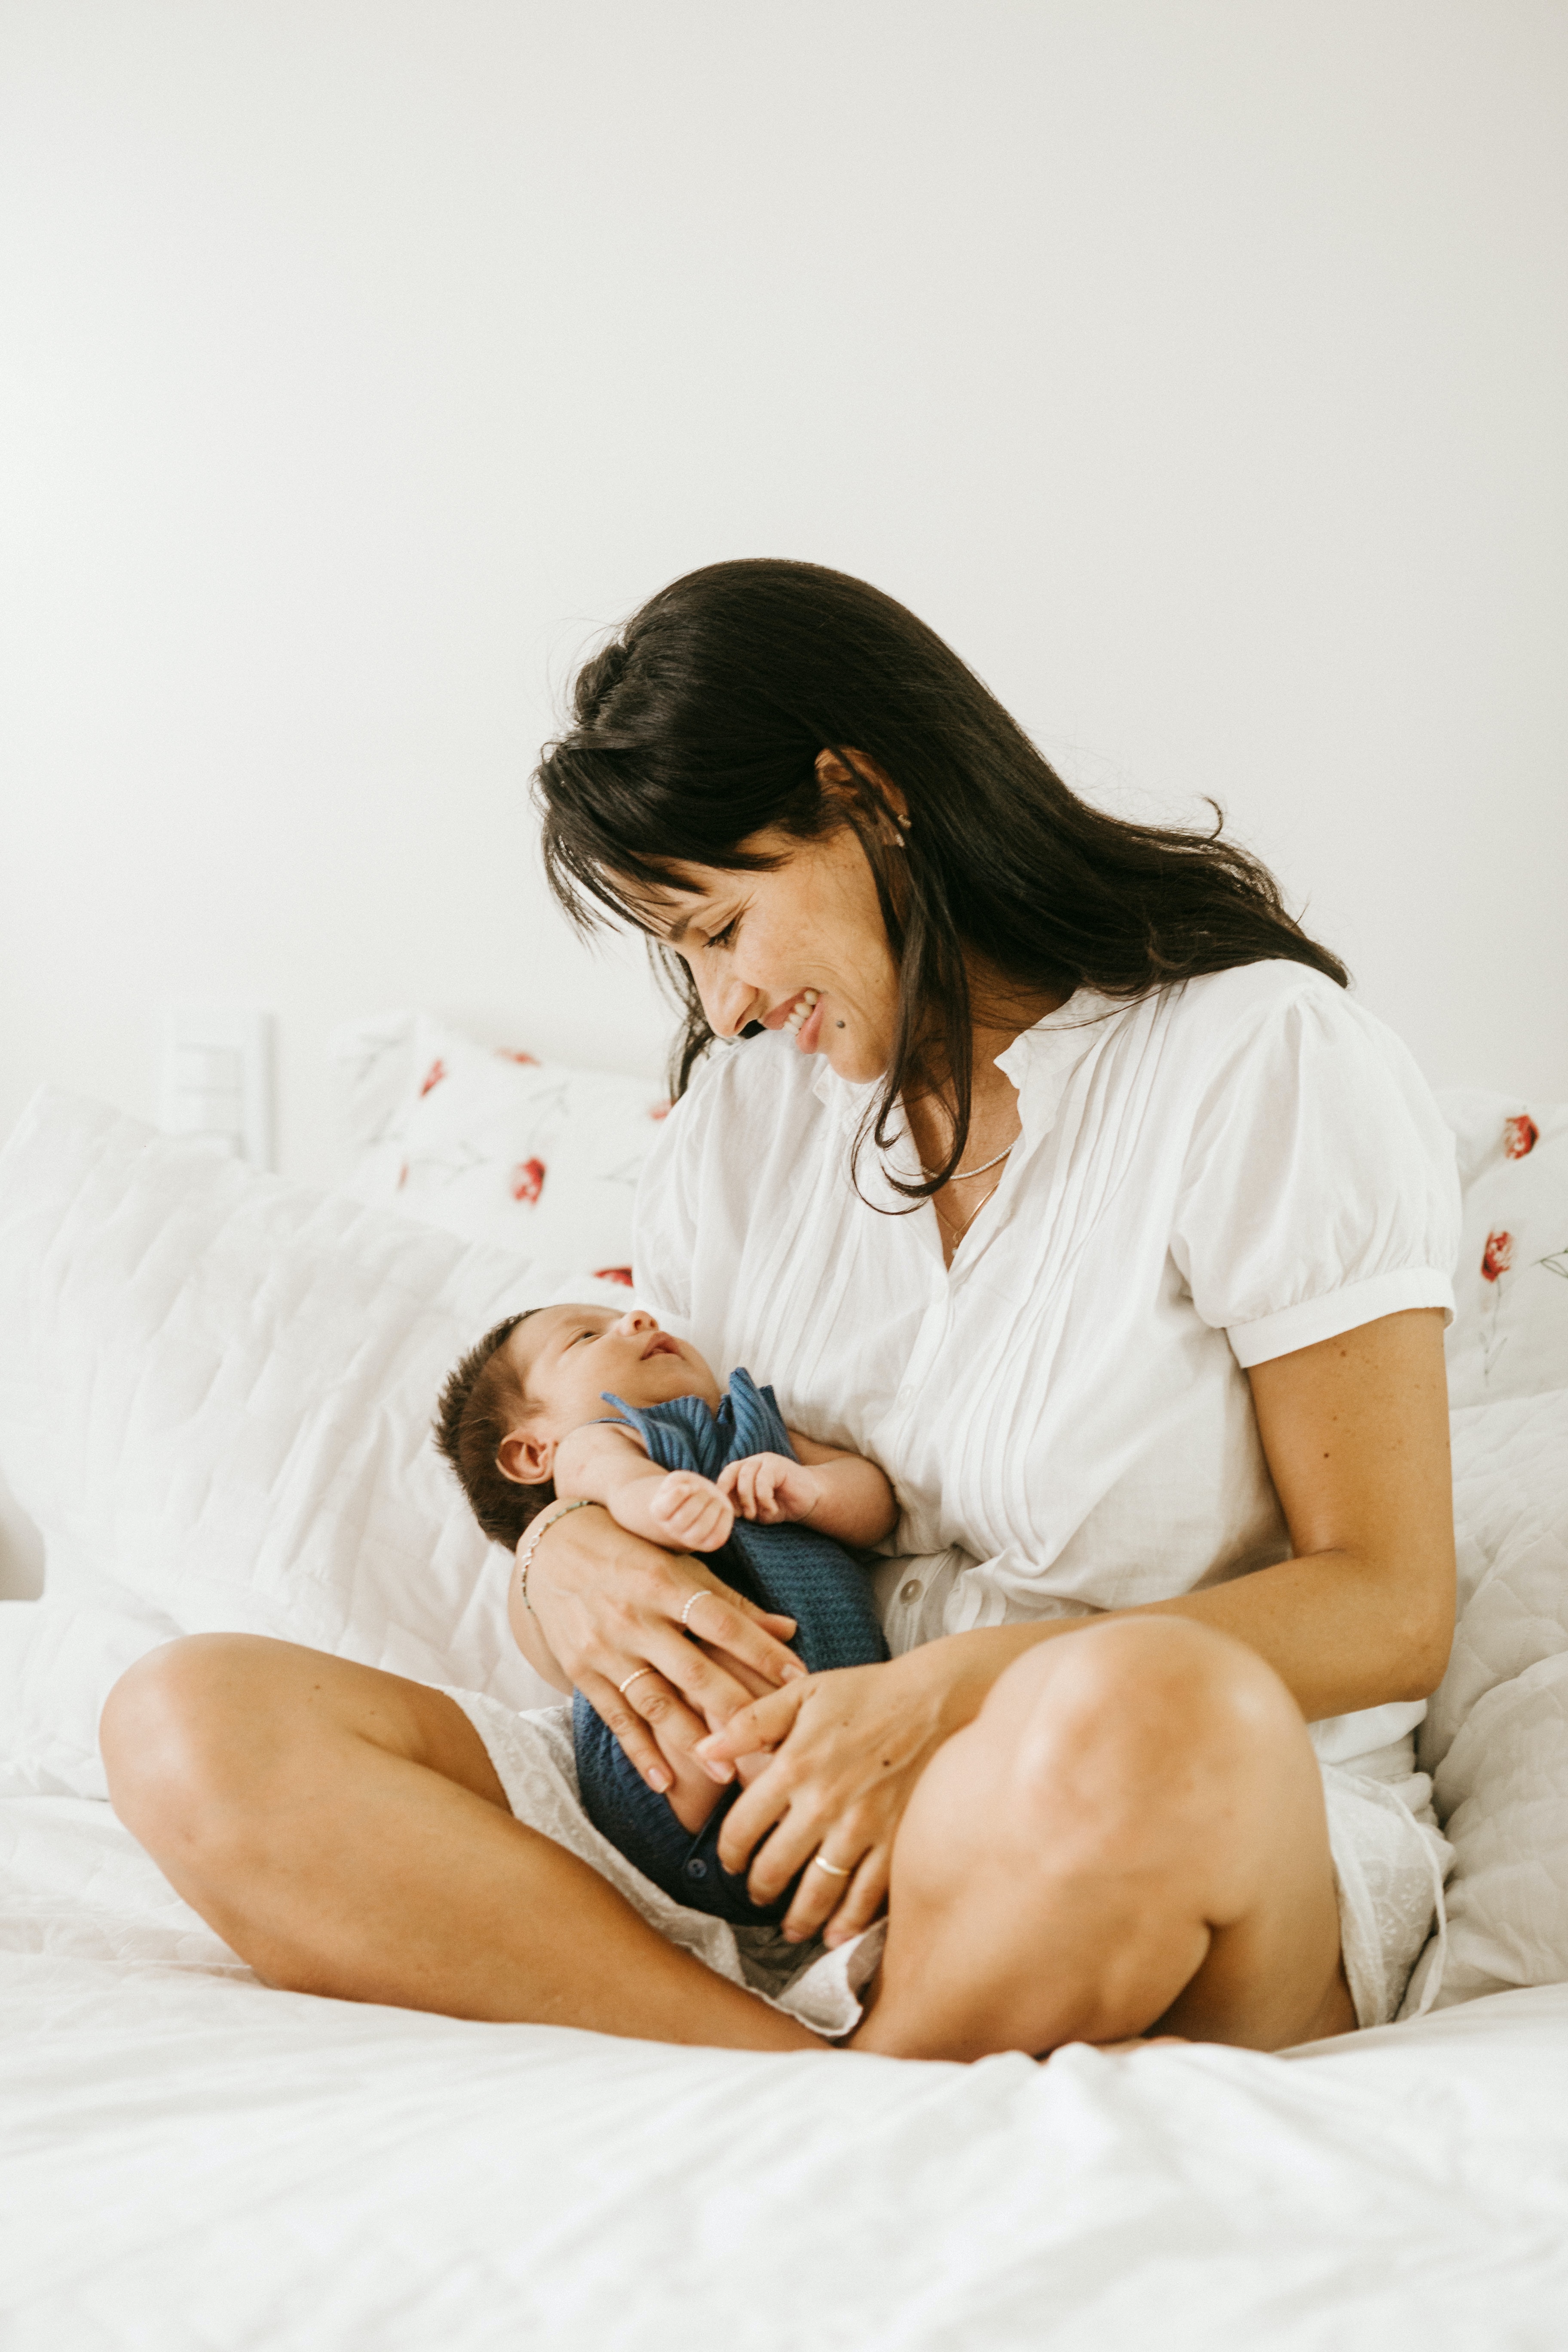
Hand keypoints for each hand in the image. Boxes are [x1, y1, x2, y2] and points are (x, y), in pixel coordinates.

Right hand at [520, 1505, 804, 1797]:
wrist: (550, 1551)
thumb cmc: (631, 1553)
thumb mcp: (679, 1563)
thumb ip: (733, 1602)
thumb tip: (789, 1629)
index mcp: (665, 1581)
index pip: (722, 1621)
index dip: (760, 1650)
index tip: (798, 1679)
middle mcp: (634, 1616)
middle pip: (692, 1670)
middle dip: (733, 1709)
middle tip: (769, 1744)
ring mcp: (605, 1647)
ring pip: (654, 1701)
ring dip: (691, 1741)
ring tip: (726, 1774)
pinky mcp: (581, 1671)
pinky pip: (615, 1717)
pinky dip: (639, 1752)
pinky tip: (664, 1782)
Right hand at [647, 1469, 734, 1551]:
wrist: (693, 1506)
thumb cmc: (685, 1490)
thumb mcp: (678, 1479)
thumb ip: (678, 1481)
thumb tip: (687, 1490)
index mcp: (659, 1512)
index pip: (667, 1504)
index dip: (679, 1492)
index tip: (686, 1487)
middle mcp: (672, 1529)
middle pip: (684, 1516)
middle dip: (699, 1497)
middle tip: (704, 1491)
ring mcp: (689, 1540)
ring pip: (701, 1528)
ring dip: (712, 1507)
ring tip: (713, 1499)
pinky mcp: (708, 1544)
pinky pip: (718, 1535)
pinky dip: (724, 1518)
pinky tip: (722, 1508)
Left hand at [693, 1647, 971, 1946]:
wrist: (934, 1699)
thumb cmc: (865, 1692)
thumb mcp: (800, 1693)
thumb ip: (748, 1724)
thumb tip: (704, 1750)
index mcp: (793, 1766)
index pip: (742, 1828)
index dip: (730, 1853)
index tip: (732, 1861)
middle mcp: (823, 1804)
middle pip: (774, 1868)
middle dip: (760, 1889)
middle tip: (758, 1894)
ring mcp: (861, 1827)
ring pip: (817, 1892)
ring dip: (798, 1919)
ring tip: (790, 1928)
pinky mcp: (895, 1840)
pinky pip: (867, 1896)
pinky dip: (848, 1924)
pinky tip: (835, 1935)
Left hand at [717, 1452, 823, 1524]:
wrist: (809, 1500)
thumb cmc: (780, 1506)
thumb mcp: (756, 1510)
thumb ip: (740, 1507)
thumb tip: (725, 1510)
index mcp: (742, 1471)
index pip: (724, 1477)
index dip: (721, 1493)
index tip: (724, 1512)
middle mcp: (751, 1463)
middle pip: (731, 1473)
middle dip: (733, 1497)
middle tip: (740, 1515)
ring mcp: (764, 1461)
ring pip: (745, 1476)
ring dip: (747, 1499)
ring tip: (755, 1515)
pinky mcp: (778, 1464)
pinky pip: (763, 1480)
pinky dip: (764, 1499)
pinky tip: (772, 1510)